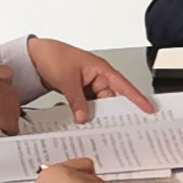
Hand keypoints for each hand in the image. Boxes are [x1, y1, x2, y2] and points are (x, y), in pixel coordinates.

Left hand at [32, 38, 151, 116]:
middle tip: (111, 126)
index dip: (137, 98)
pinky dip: (83, 112)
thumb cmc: (53, 56)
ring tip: (90, 123)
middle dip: (109, 112)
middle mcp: (98, 77)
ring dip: (94, 114)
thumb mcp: (67, 80)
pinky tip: (78, 118)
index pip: (123, 85)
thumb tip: (84, 117)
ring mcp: (89, 86)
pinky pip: (87, 105)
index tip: (148, 109)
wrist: (33, 56)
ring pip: (98, 105)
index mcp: (101, 69)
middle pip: (110, 100)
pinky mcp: (80, 92)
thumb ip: (77, 100)